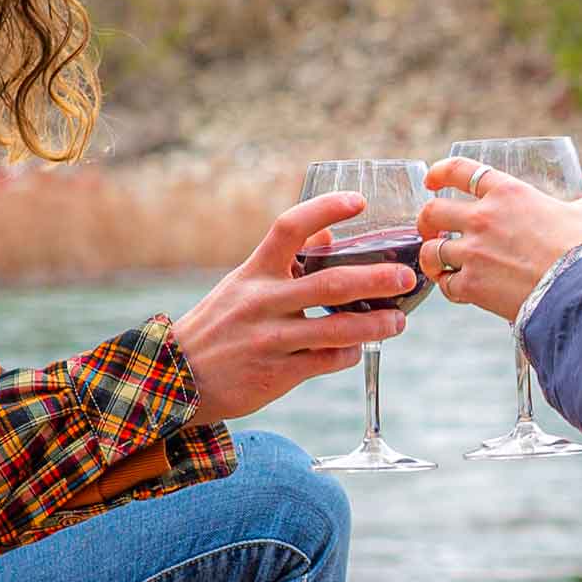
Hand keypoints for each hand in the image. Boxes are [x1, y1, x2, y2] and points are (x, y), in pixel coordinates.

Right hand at [171, 193, 412, 422]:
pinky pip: (327, 362)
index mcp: (254, 271)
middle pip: (332, 283)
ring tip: (398, 322)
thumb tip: (328, 235)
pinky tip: (358, 348)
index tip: (359, 202)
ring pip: (338, 330)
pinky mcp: (278, 374)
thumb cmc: (218, 325)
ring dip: (376, 325)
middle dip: (377, 279)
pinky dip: (349, 354)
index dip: (326, 209)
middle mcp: (263, 301)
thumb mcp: (242, 284)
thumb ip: (283, 263)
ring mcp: (271, 339)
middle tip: (406, 276)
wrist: (176, 378)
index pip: (290, 228)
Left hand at [414, 159, 581, 321]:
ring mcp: (473, 253)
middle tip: (430, 229)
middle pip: (432, 212)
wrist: (580, 291)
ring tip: (439, 264)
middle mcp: (483, 218)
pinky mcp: (472, 286)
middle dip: (425, 220)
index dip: (439, 172)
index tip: (432, 180)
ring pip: (431, 251)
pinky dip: (449, 288)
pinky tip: (459, 290)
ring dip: (432, 258)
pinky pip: (446, 286)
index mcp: (507, 192)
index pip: (459, 170)